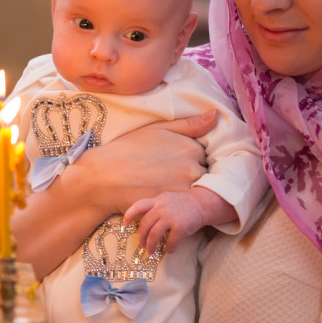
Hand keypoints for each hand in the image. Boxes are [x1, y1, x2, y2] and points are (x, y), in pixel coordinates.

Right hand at [74, 111, 215, 213]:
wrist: (105, 176)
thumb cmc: (129, 149)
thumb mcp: (159, 128)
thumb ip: (190, 124)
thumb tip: (216, 115)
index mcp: (191, 146)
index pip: (208, 156)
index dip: (196, 160)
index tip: (180, 161)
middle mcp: (192, 167)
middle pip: (206, 174)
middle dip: (194, 175)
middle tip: (172, 175)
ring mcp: (184, 188)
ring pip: (197, 191)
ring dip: (189, 190)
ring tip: (168, 187)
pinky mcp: (174, 206)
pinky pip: (186, 207)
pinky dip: (181, 205)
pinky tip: (166, 198)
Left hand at [124, 191, 206, 251]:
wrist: (200, 204)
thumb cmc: (182, 204)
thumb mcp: (165, 199)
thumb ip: (154, 206)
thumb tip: (143, 220)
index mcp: (157, 201)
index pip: (138, 206)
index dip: (129, 215)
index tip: (125, 224)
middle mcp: (161, 208)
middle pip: (145, 225)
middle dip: (142, 238)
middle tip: (143, 245)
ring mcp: (170, 218)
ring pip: (154, 235)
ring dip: (151, 246)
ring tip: (151, 251)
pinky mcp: (180, 227)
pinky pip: (170, 241)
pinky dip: (169, 248)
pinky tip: (169, 250)